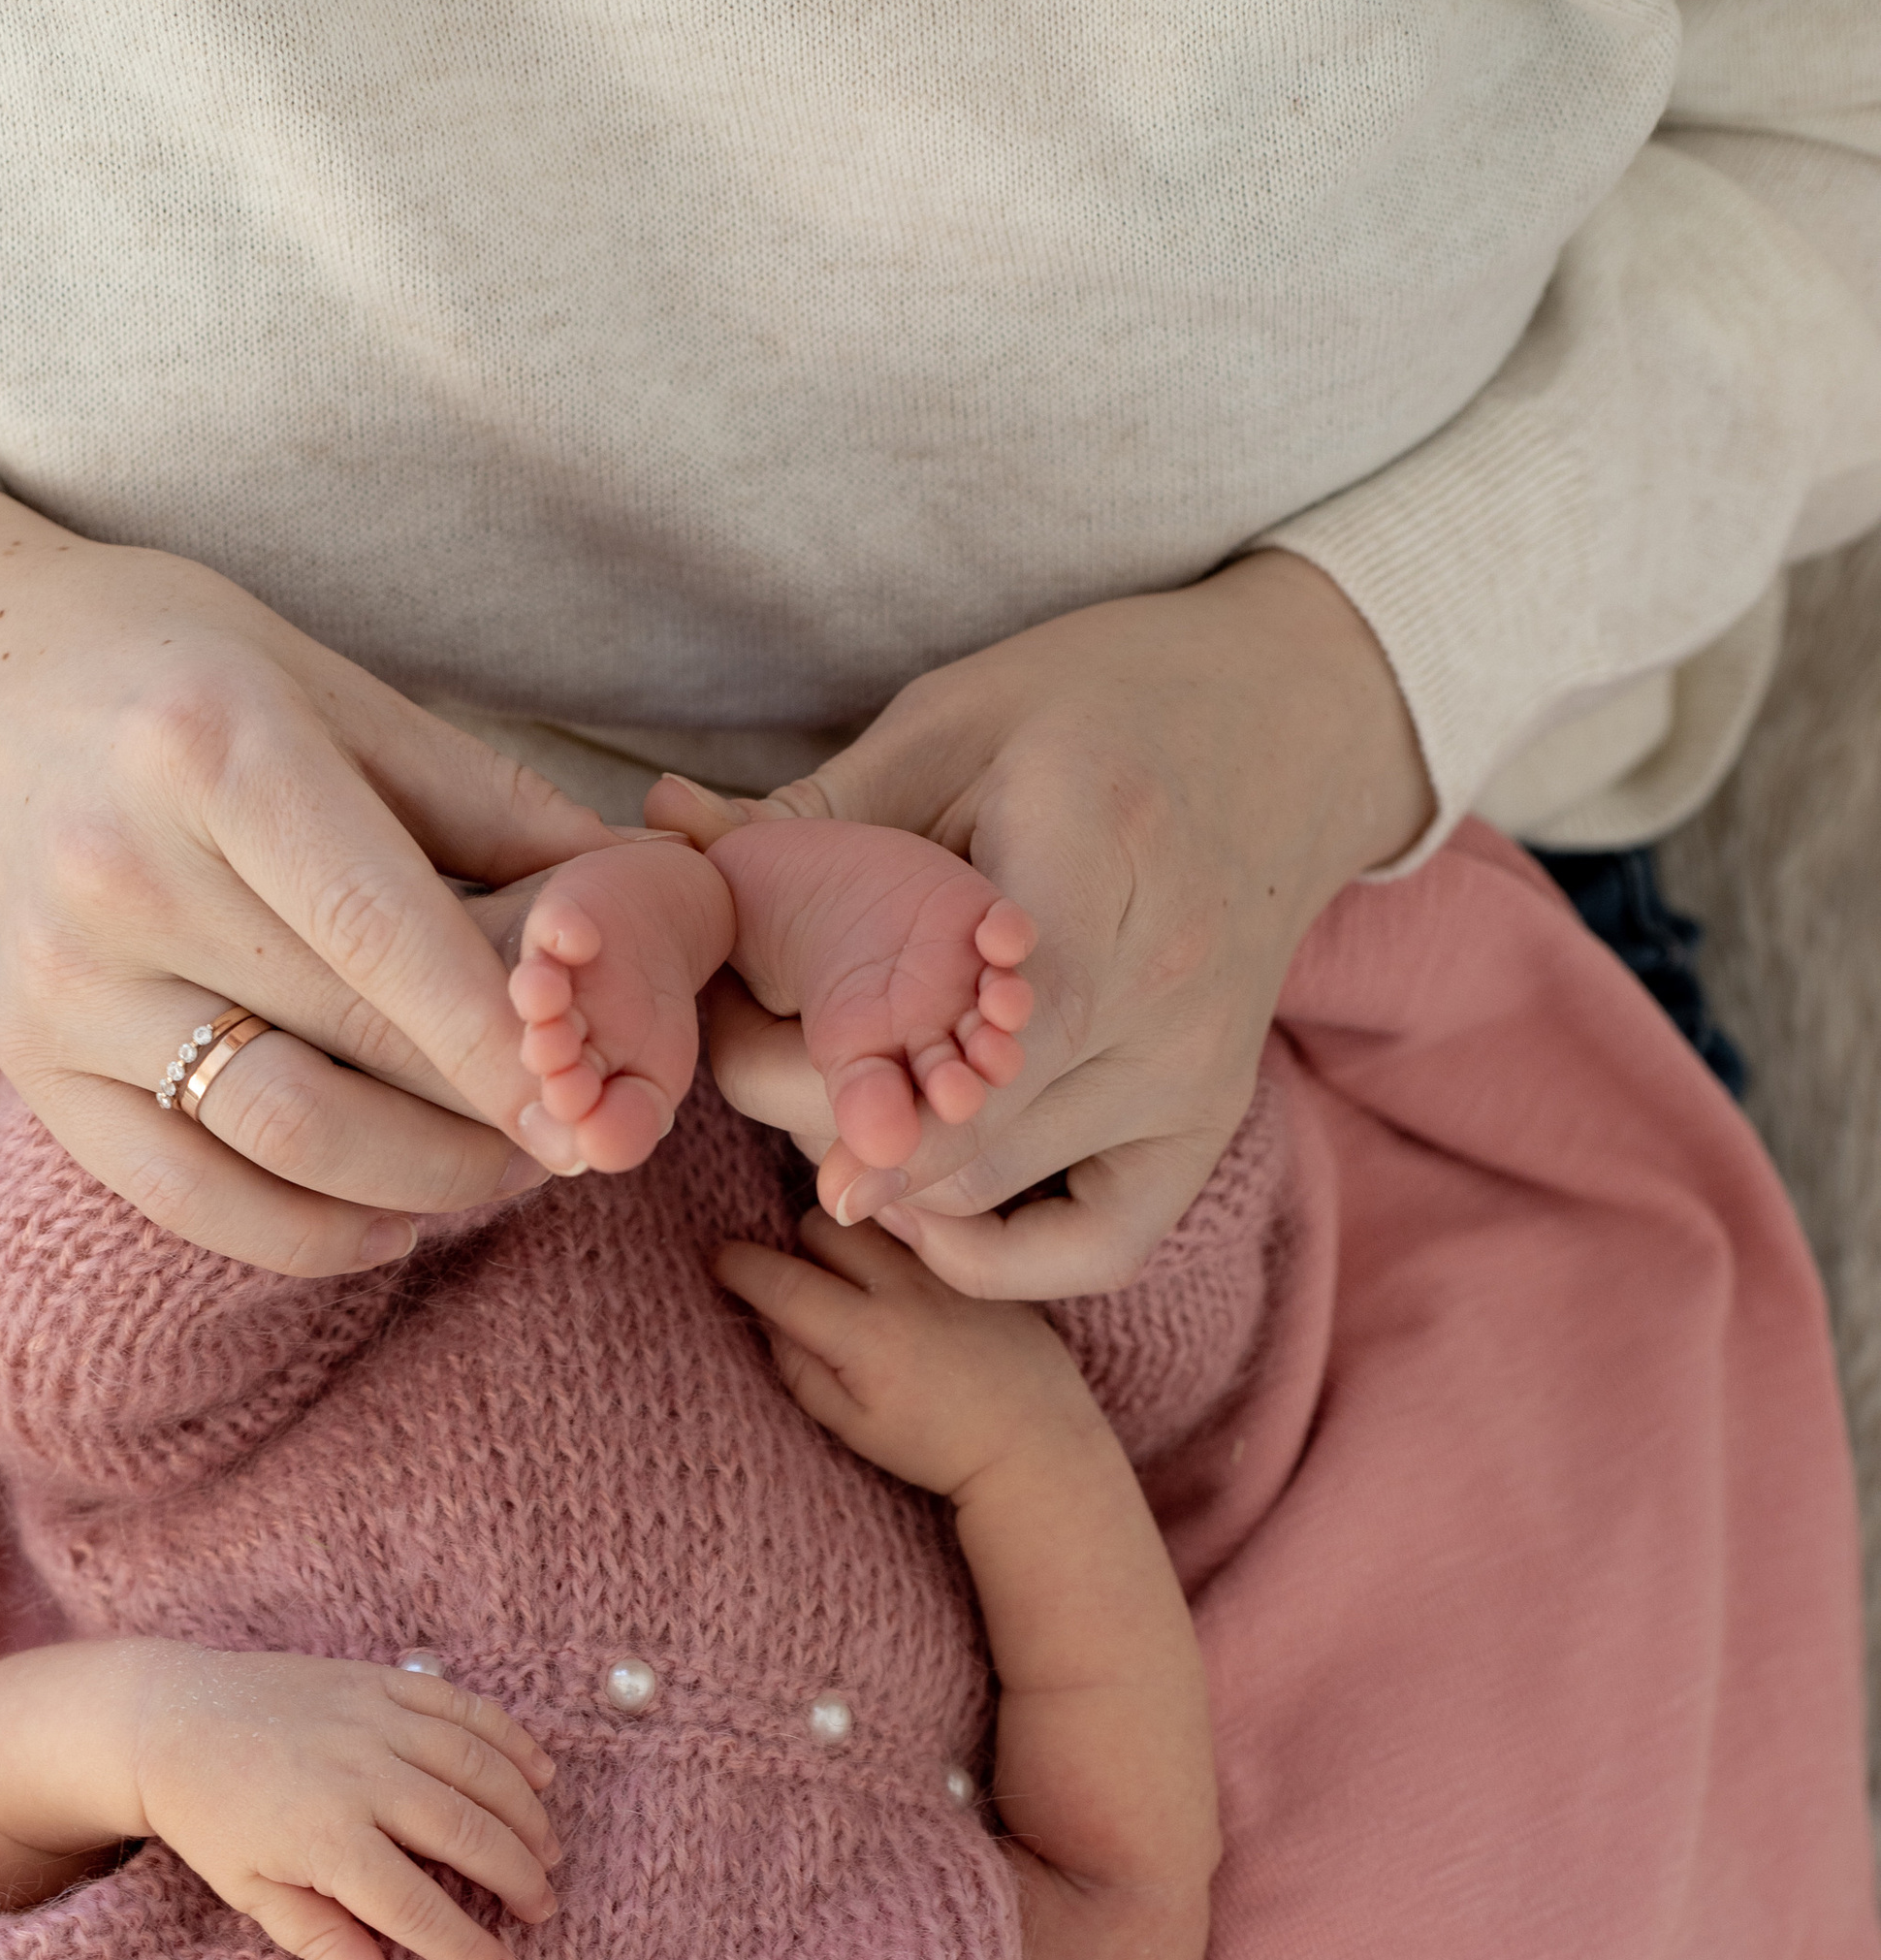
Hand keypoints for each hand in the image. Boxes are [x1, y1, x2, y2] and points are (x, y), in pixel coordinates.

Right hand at [0, 484, 613, 1276]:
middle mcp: (120, 872)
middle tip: (577, 1136)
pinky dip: (309, 1232)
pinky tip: (391, 1219)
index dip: (494, 1037)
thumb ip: (484, 801)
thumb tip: (641, 896)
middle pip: (345, 1044)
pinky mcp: (29, 1063)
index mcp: (213, 750)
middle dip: (482, 1116)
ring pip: (277, 1138)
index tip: (588, 1103)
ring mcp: (62, 981)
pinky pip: (189, 1194)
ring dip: (418, 1183)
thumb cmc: (184, 674)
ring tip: (500, 1170)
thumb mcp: (334, 687)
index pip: (380, 930)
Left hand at [130, 1652, 559, 1959]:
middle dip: (518, 1878)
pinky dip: (510, 1740)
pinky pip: (464, 1708)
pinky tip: (539, 1774)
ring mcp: (374, 1720)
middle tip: (542, 1910)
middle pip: (467, 1833)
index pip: (417, 1906)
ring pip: (479, 1767)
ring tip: (548, 1852)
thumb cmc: (209, 1816)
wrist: (169, 1718)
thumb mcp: (250, 1890)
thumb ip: (319, 1939)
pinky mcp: (380, 1680)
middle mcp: (360, 1775)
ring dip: (526, 1813)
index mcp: (324, 1839)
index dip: (469, 1948)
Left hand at [689, 550, 1432, 1297]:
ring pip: (996, 1192)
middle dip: (833, 1119)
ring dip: (892, 1176)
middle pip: (961, 1127)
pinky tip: (924, 1204)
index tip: (757, 1105)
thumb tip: (665, 839)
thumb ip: (820, 810)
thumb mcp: (958, 722)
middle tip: (748, 1068)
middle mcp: (1165, 991)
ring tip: (828, 1109)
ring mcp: (1195, 1074)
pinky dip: (996, 1254)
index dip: (863, 1093)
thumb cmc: (1103, 705)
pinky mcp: (1207, 1125)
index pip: (974, 1026)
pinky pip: (1093, 1247)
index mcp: (1101, 858)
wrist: (1293, 724)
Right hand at [716, 1207, 1091, 1504]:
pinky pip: (918, 1223)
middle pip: (819, 1226)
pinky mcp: (976, 1260)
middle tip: (805, 1284)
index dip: (738, 1266)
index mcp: (866, 1338)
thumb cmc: (937, 1447)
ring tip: (853, 1275)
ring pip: (868, 1217)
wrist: (1032, 1442)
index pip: (781, 1281)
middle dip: (797, 1248)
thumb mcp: (853, 1427)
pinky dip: (895, 1237)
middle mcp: (904, 1290)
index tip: (720, 1262)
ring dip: (846, 1236)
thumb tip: (767, 1317)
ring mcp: (944, 1268)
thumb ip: (800, 1370)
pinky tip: (902, 1275)